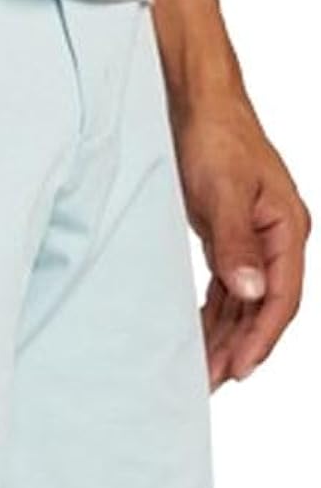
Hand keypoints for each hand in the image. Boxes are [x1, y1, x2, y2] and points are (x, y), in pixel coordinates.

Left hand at [176, 100, 310, 387]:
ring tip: (202, 371)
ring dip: (226, 337)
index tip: (239, 371)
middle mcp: (277, 240)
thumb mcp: (223, 191)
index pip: (281, 298)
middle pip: (263, 308)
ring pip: (245, 304)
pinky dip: (215, 316)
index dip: (261, 338)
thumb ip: (235, 243)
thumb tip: (252, 290)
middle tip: (209, 382)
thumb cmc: (216, 138)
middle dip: (239, 347)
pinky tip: (200, 338)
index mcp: (288, 229)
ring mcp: (255, 242)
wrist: (198, 105)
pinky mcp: (230, 241)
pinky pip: (228, 290)